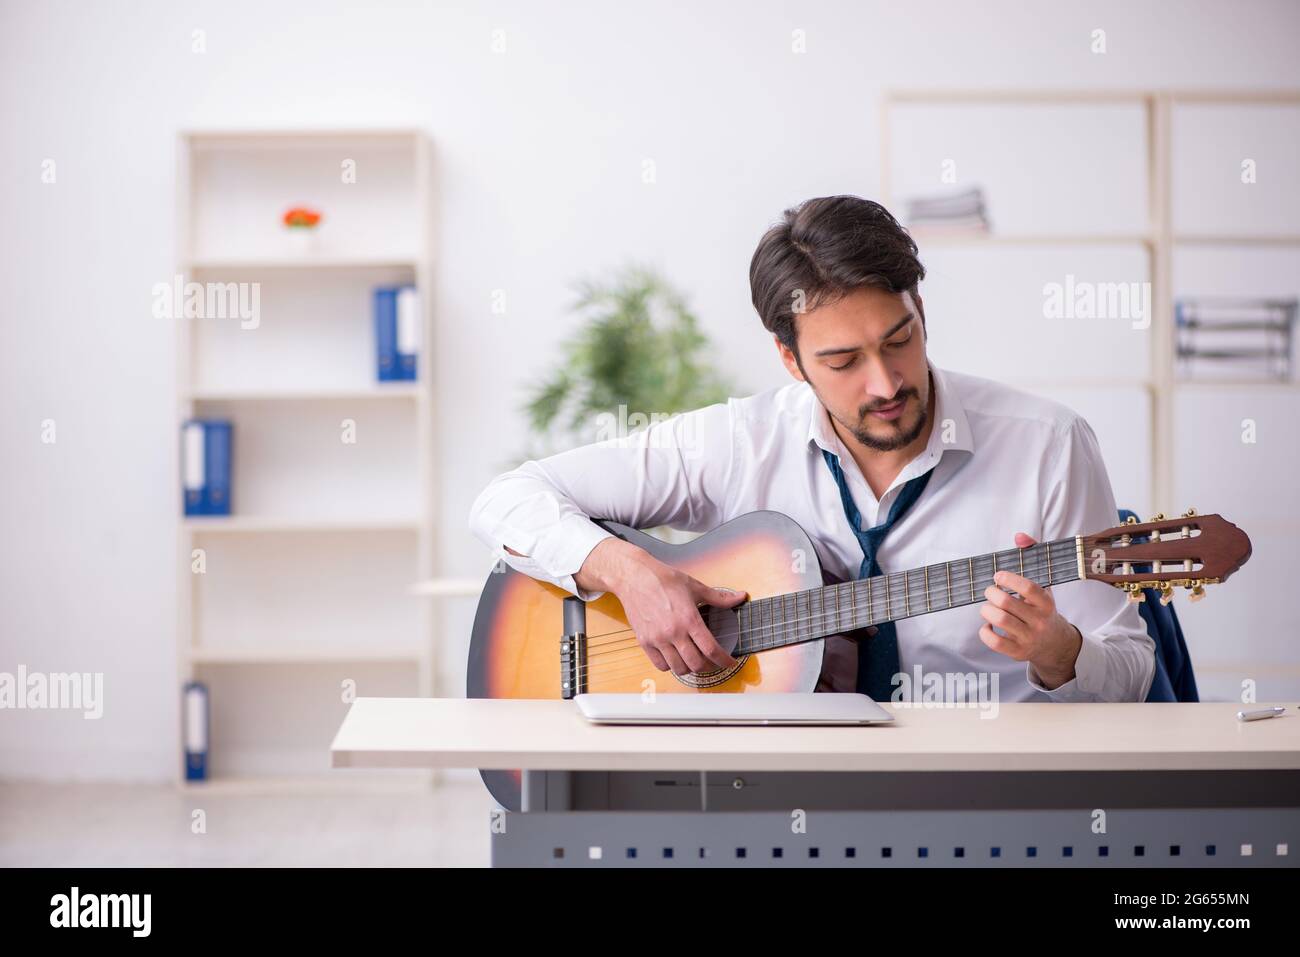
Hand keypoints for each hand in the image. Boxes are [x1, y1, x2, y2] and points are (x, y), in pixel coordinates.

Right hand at [577, 537, 744, 675]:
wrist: (635, 577)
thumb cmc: (663, 579)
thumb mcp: (695, 586)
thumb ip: (719, 597)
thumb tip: (740, 596)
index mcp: (689, 619)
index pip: (711, 649)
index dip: (724, 660)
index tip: (729, 662)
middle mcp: (673, 632)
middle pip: (696, 664)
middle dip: (709, 666)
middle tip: (712, 661)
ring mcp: (658, 639)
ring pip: (678, 668)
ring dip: (689, 668)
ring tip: (694, 660)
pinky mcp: (644, 641)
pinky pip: (660, 665)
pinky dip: (670, 666)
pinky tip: (675, 658)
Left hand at [978, 531, 1082, 688]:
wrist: (1056, 645)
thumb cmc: (1042, 610)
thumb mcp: (1043, 586)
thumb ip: (1032, 557)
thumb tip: (1019, 536)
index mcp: (1046, 603)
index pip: (1029, 588)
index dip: (1009, 579)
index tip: (998, 575)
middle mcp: (1039, 621)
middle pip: (1007, 604)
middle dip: (991, 594)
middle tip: (990, 591)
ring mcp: (1028, 638)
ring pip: (1000, 620)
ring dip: (986, 610)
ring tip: (988, 607)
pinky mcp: (1017, 652)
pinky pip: (995, 642)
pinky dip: (984, 631)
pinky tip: (988, 624)